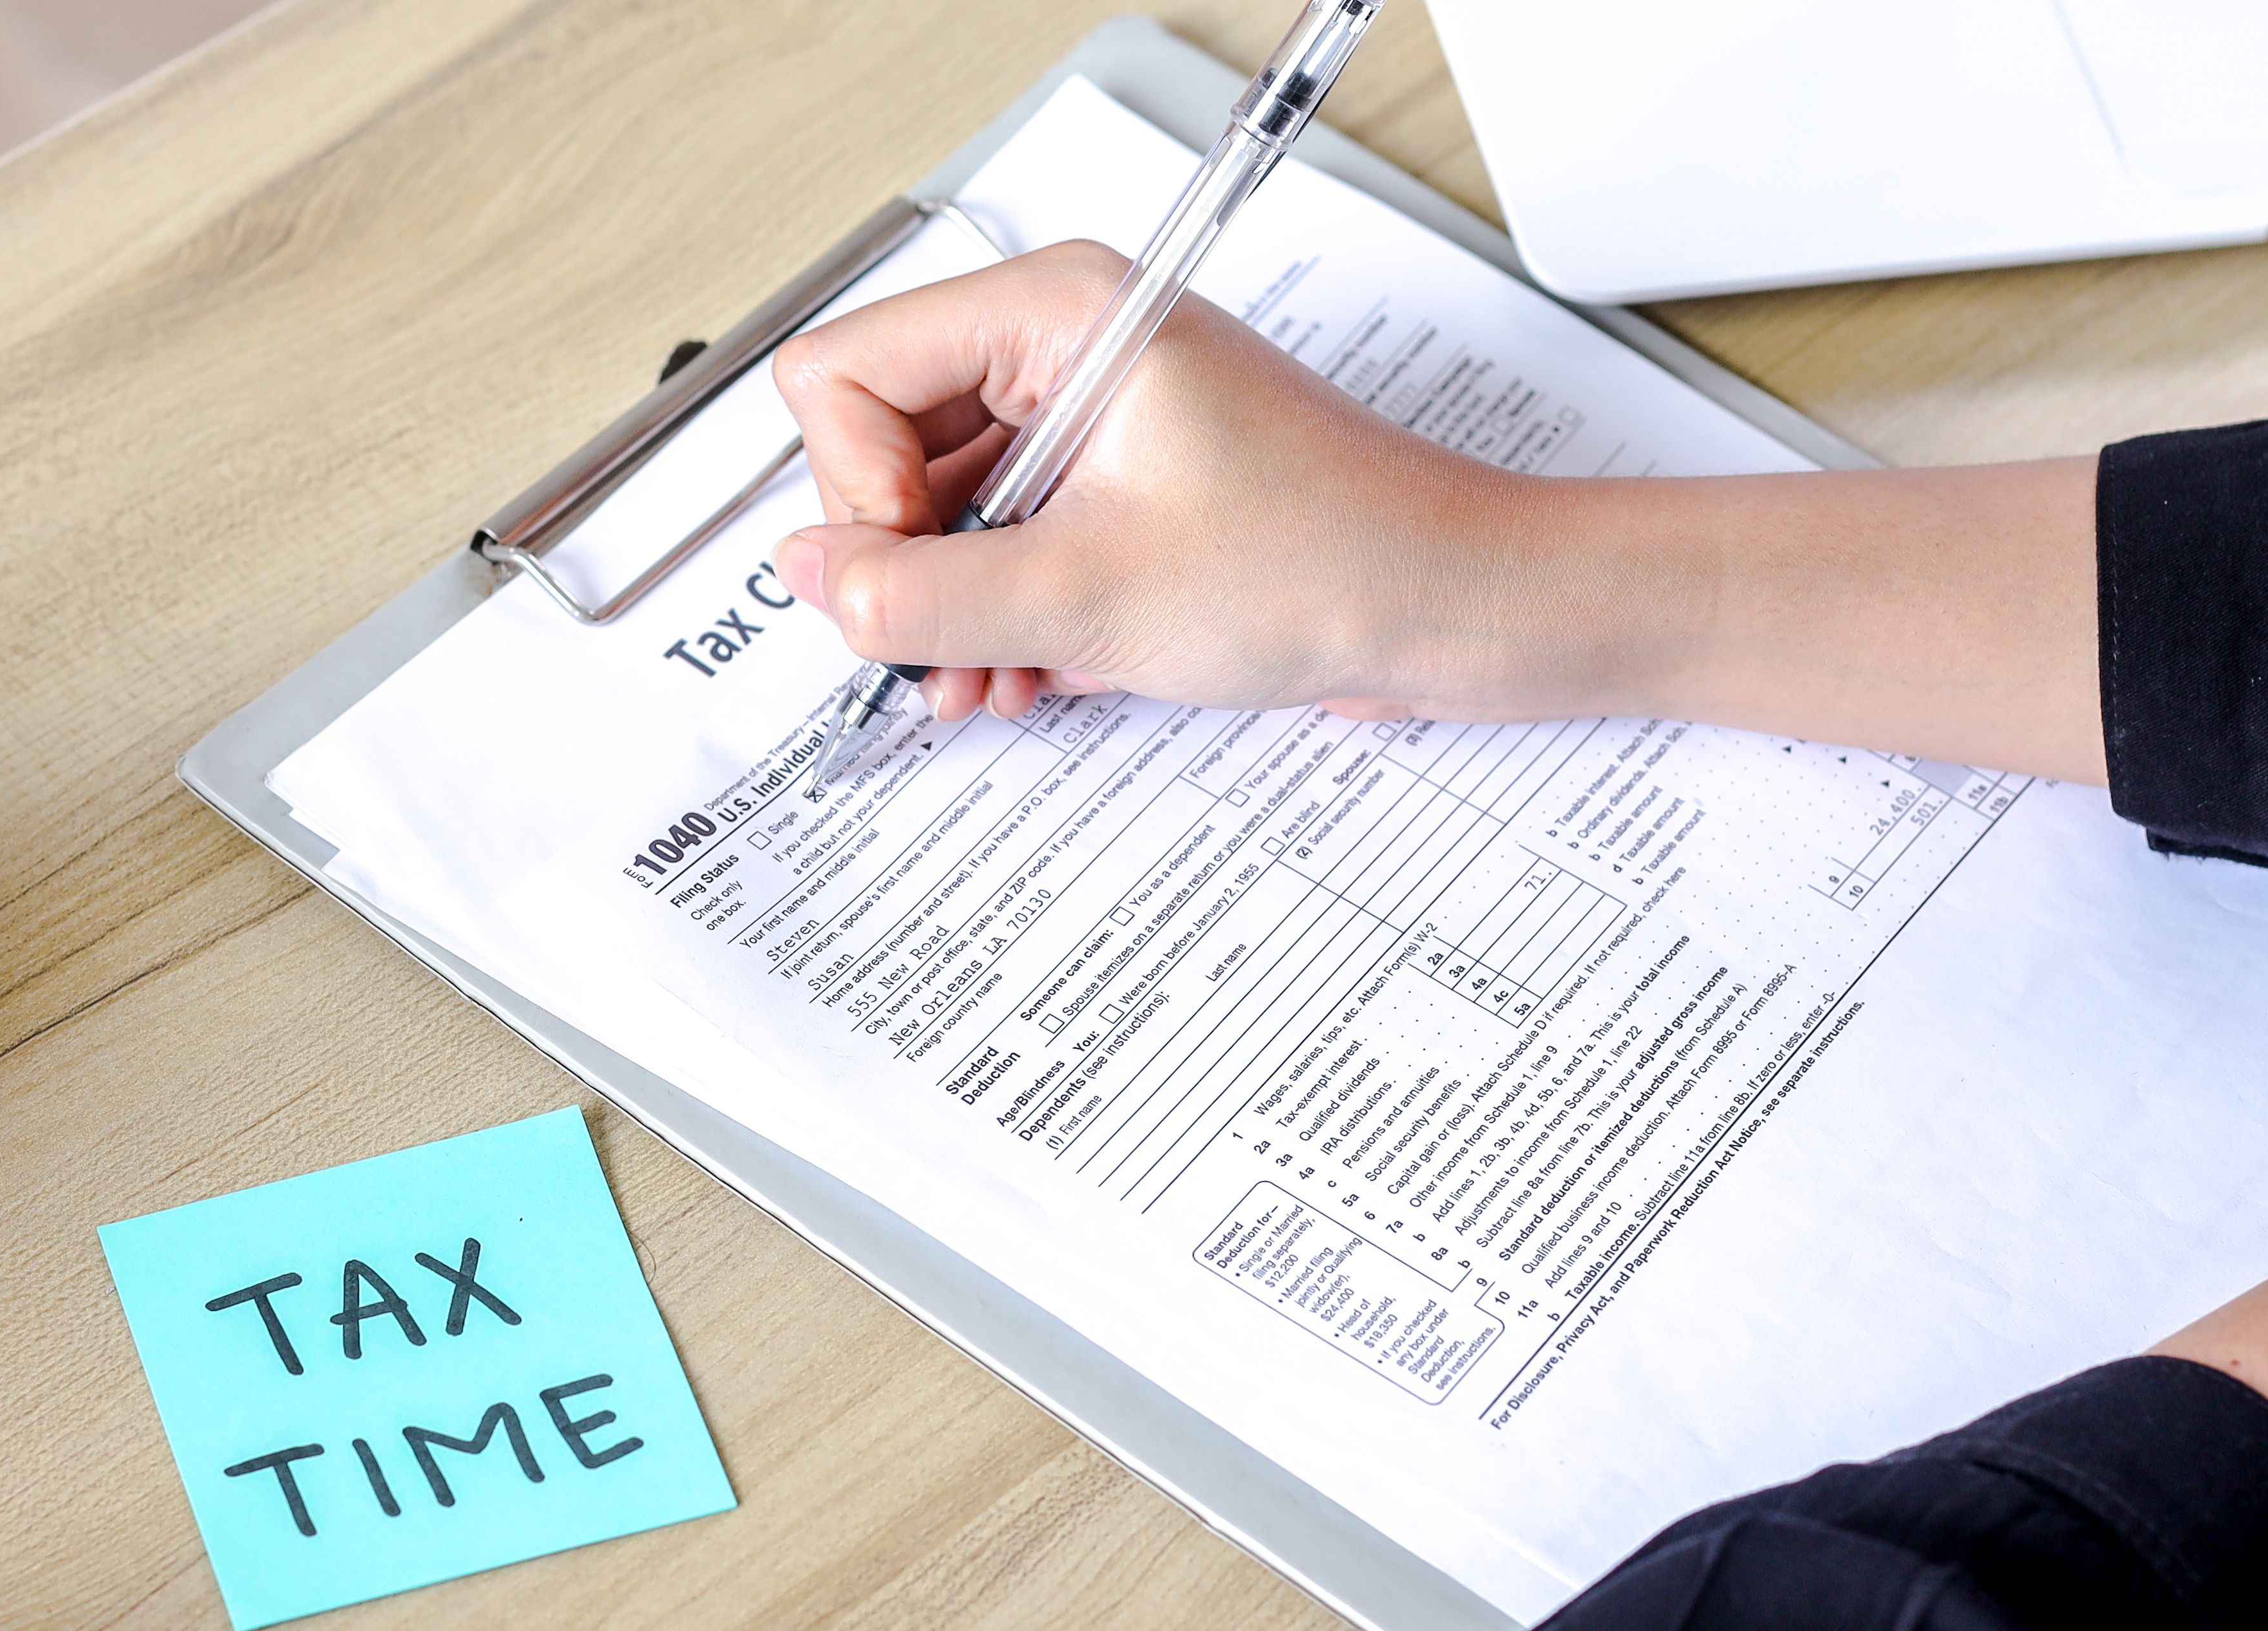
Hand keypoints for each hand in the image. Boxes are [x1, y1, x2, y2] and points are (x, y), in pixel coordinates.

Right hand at [770, 241, 2105, 785]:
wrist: (1457, 610)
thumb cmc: (1329, 561)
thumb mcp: (1089, 596)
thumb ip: (921, 594)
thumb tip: (810, 580)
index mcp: (1054, 314)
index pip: (845, 374)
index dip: (853, 491)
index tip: (907, 575)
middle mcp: (1061, 349)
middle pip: (878, 442)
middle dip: (899, 562)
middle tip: (941, 646)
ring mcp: (1085, 422)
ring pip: (933, 508)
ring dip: (944, 608)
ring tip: (984, 680)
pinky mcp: (1113, 487)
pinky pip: (999, 542)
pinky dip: (995, 616)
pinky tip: (1018, 676)